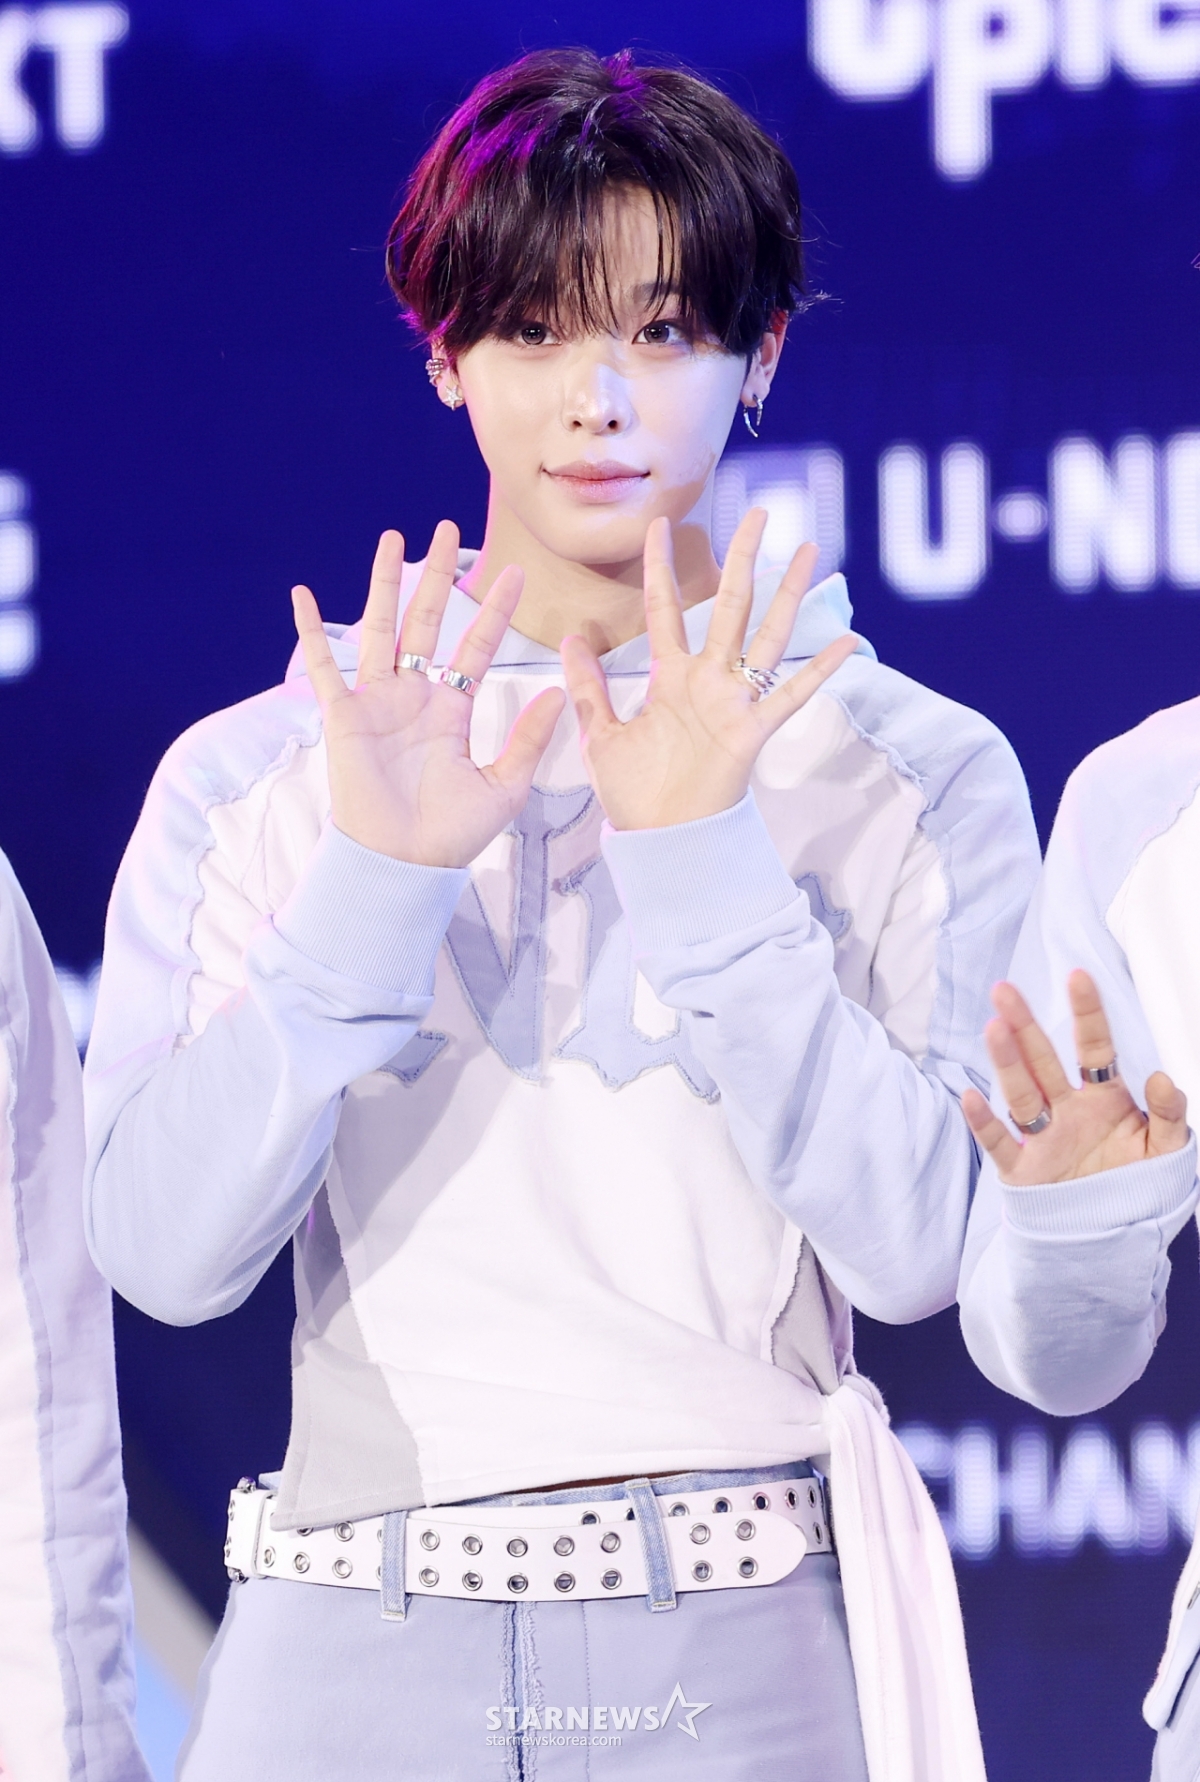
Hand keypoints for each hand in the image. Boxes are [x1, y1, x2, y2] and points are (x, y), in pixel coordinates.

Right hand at [292, 522, 563, 867]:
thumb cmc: (450, 834)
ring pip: (381, 628)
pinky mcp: (343, 717)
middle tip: (446, 529)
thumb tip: (556, 694)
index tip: (514, 573)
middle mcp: (414, 697)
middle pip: (426, 622)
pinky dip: (311, 632)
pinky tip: (303, 595)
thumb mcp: (504, 786)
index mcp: (451, 710)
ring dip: (385, 584)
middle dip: (437, 577)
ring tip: (394, 538)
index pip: (475, 646)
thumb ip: (528, 739)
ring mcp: (377, 702)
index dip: (493, 610)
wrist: (404, 863)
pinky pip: (323, 668)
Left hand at [559, 510, 858, 829]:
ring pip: (765, 634)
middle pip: (728, 604)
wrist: (659, 839)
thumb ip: (587, 686)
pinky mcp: (752, 731)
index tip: (658, 525)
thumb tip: (570, 638)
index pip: (664, 608)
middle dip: (743, 558)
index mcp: (670, 678)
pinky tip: (849, 640)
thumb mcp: (600, 734)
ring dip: (789, 594)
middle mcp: (707, 680)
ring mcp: (734, 702)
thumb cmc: (634, 793)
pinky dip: (820, 669)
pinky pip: (790, 694)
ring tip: (810, 551)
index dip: (660, 567)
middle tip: (758, 512)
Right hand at [961, 970, 1187, 1184]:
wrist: (1113, 1236)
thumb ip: (1169, 1115)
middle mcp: (1068, 1110)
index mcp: (1104, 1099)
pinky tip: (971, 1098)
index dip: (1087, 1013)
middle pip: (1042, 1060)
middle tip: (1005, 990)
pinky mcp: (1024, 1171)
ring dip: (1007, 1062)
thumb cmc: (1137, 1185)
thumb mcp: (1166, 1150)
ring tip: (994, 1029)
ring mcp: (1043, 1137)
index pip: (1094, 1047)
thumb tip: (1161, 1079)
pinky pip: (1000, 1143)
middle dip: (1025, 1024)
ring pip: (1021, 1093)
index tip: (1079, 977)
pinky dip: (984, 1123)